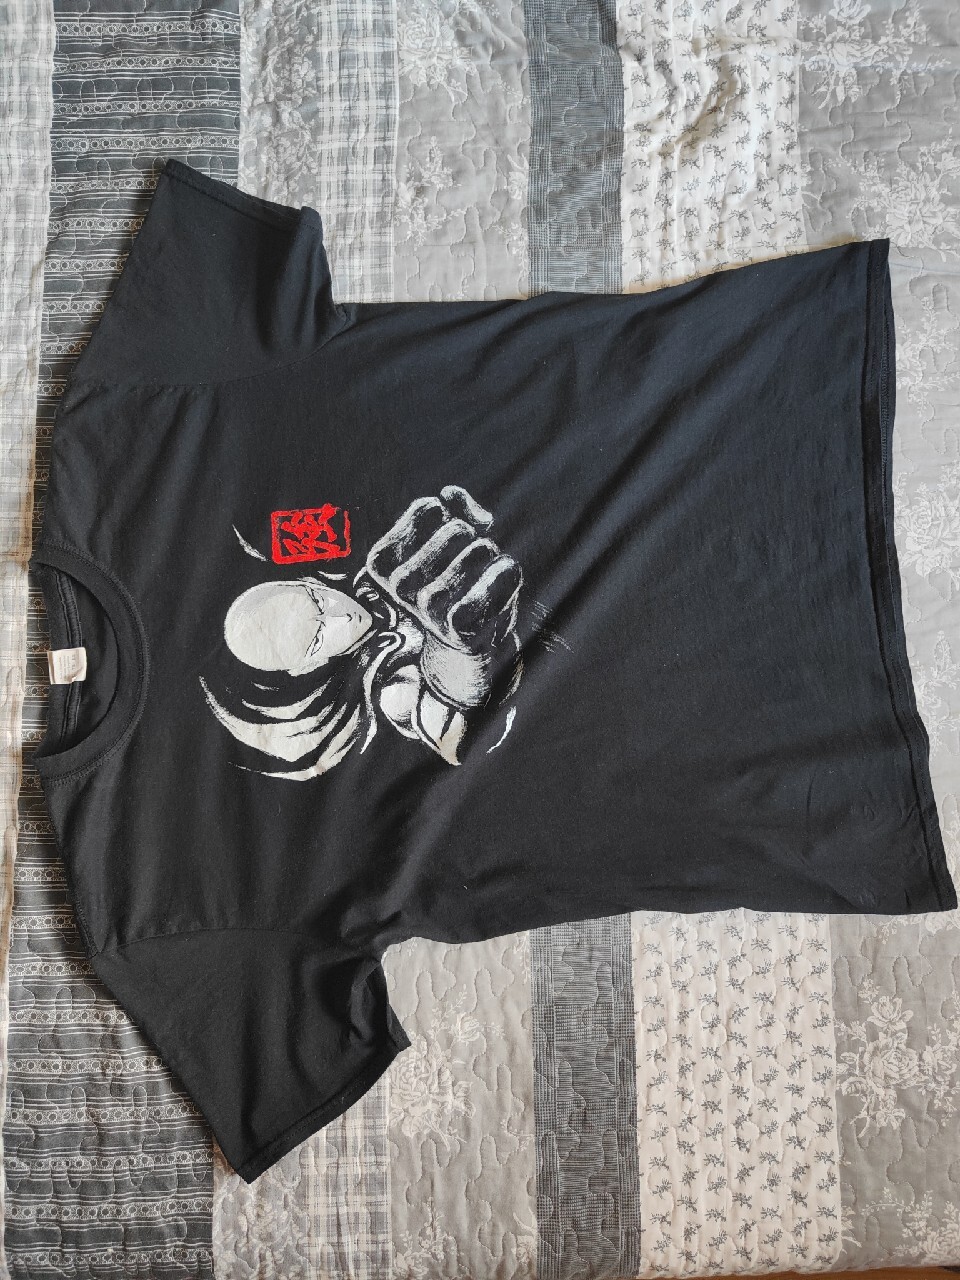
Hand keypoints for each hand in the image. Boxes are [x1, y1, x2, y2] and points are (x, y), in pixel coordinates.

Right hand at [365, 486, 521, 653]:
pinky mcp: (458, 627)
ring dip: (491, 554)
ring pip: (478, 551)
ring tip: (485, 568)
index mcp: (384, 560)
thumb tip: (450, 494)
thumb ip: (455, 507)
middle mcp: (399, 585)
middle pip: (457, 529)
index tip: (445, 537)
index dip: (449, 514)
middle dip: (475, 536)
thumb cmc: (455, 578)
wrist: (466, 636)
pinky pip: (498, 578)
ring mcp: (428, 608)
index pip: (428, 508)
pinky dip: (505, 574)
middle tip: (471, 555)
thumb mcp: (451, 538)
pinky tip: (500, 583)